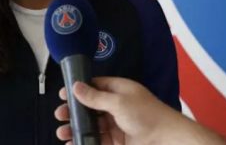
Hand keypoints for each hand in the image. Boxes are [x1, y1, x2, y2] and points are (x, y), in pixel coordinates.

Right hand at [54, 77, 225, 144]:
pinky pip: (97, 139)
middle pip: (90, 107)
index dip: (79, 89)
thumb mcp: (118, 102)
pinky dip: (85, 141)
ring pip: (91, 124)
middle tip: (59, 115)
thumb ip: (95, 97)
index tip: (63, 94)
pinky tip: (73, 143)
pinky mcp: (116, 140)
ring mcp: (116, 124)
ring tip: (62, 132)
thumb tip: (76, 86)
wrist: (165, 139)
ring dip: (76, 128)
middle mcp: (116, 105)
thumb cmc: (146, 114)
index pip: (95, 86)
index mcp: (119, 90)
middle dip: (74, 111)